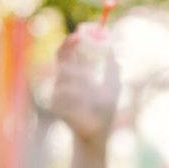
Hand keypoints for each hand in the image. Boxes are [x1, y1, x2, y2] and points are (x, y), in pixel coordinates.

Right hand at [53, 27, 119, 145]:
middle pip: (60, 58)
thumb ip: (111, 69)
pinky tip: (87, 107)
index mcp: (76, 75)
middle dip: (69, 47)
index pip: (68, 53)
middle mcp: (64, 81)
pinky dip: (80, 96)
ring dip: (82, 78)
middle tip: (78, 39)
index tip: (79, 33)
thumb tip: (112, 50)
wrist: (97, 135)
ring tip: (94, 94)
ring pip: (66, 74)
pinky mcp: (56, 105)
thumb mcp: (112, 87)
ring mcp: (58, 92)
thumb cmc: (104, 112)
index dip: (70, 42)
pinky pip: (66, 92)